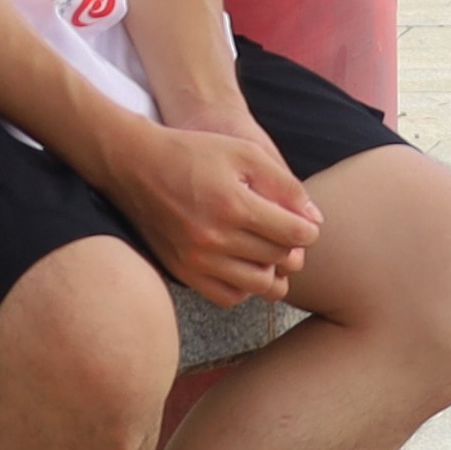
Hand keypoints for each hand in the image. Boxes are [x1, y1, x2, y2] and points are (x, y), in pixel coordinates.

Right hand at [92, 111, 322, 305]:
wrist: (136, 165)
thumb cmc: (195, 153)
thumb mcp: (245, 153)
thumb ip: (285, 185)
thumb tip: (314, 219)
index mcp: (234, 205)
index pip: (294, 235)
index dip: (308, 230)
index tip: (303, 223)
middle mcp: (214, 238)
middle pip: (279, 259)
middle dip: (293, 248)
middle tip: (287, 235)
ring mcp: (196, 260)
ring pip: (258, 285)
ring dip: (273, 272)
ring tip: (270, 253)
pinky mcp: (182, 272)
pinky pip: (228, 297)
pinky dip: (245, 287)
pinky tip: (245, 265)